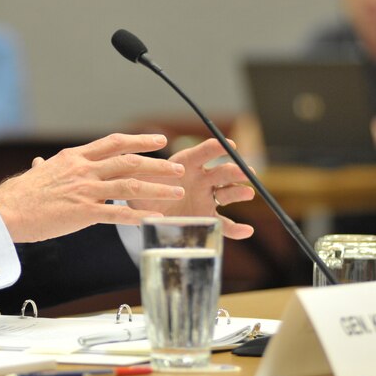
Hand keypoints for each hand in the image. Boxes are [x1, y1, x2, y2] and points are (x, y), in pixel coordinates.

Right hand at [0, 134, 185, 242]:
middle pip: (129, 162)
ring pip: (129, 186)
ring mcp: (85, 190)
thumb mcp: (37, 173)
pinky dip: (138, 216)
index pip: (114, 143)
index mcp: (75, 157)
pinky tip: (155, 218)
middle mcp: (84, 169)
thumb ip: (45, 167)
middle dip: (157, 164)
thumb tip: (41, 163)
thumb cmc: (18, 194)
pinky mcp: (83, 212)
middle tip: (178, 167)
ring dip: (157, 189)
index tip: (159, 140)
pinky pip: (117, 214)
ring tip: (176, 192)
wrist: (6, 210)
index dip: (139, 141)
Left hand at [126, 138, 254, 239]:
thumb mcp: (137, 179)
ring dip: (239, 192)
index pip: (203, 153)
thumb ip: (136, 174)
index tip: (229, 145)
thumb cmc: (142, 189)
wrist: (145, 210)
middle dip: (234, 170)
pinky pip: (224, 224)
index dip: (216, 148)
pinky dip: (236, 228)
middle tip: (245, 171)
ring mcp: (207, 198)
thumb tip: (127, 164)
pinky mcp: (207, 217)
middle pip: (221, 172)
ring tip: (247, 194)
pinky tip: (246, 230)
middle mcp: (201, 179)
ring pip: (227, 194)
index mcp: (185, 164)